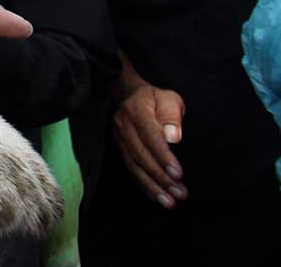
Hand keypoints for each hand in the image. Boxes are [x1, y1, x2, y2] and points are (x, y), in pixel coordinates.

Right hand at [112, 84, 186, 208]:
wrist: (127, 94)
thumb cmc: (154, 98)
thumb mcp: (168, 98)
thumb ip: (172, 115)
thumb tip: (174, 137)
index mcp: (137, 110)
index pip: (150, 136)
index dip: (163, 156)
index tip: (178, 174)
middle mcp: (124, 125)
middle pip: (141, 155)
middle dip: (160, 177)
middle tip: (179, 194)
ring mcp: (119, 138)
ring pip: (134, 165)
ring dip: (151, 186)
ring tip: (169, 202)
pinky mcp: (119, 147)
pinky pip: (130, 168)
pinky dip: (143, 184)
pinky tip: (156, 196)